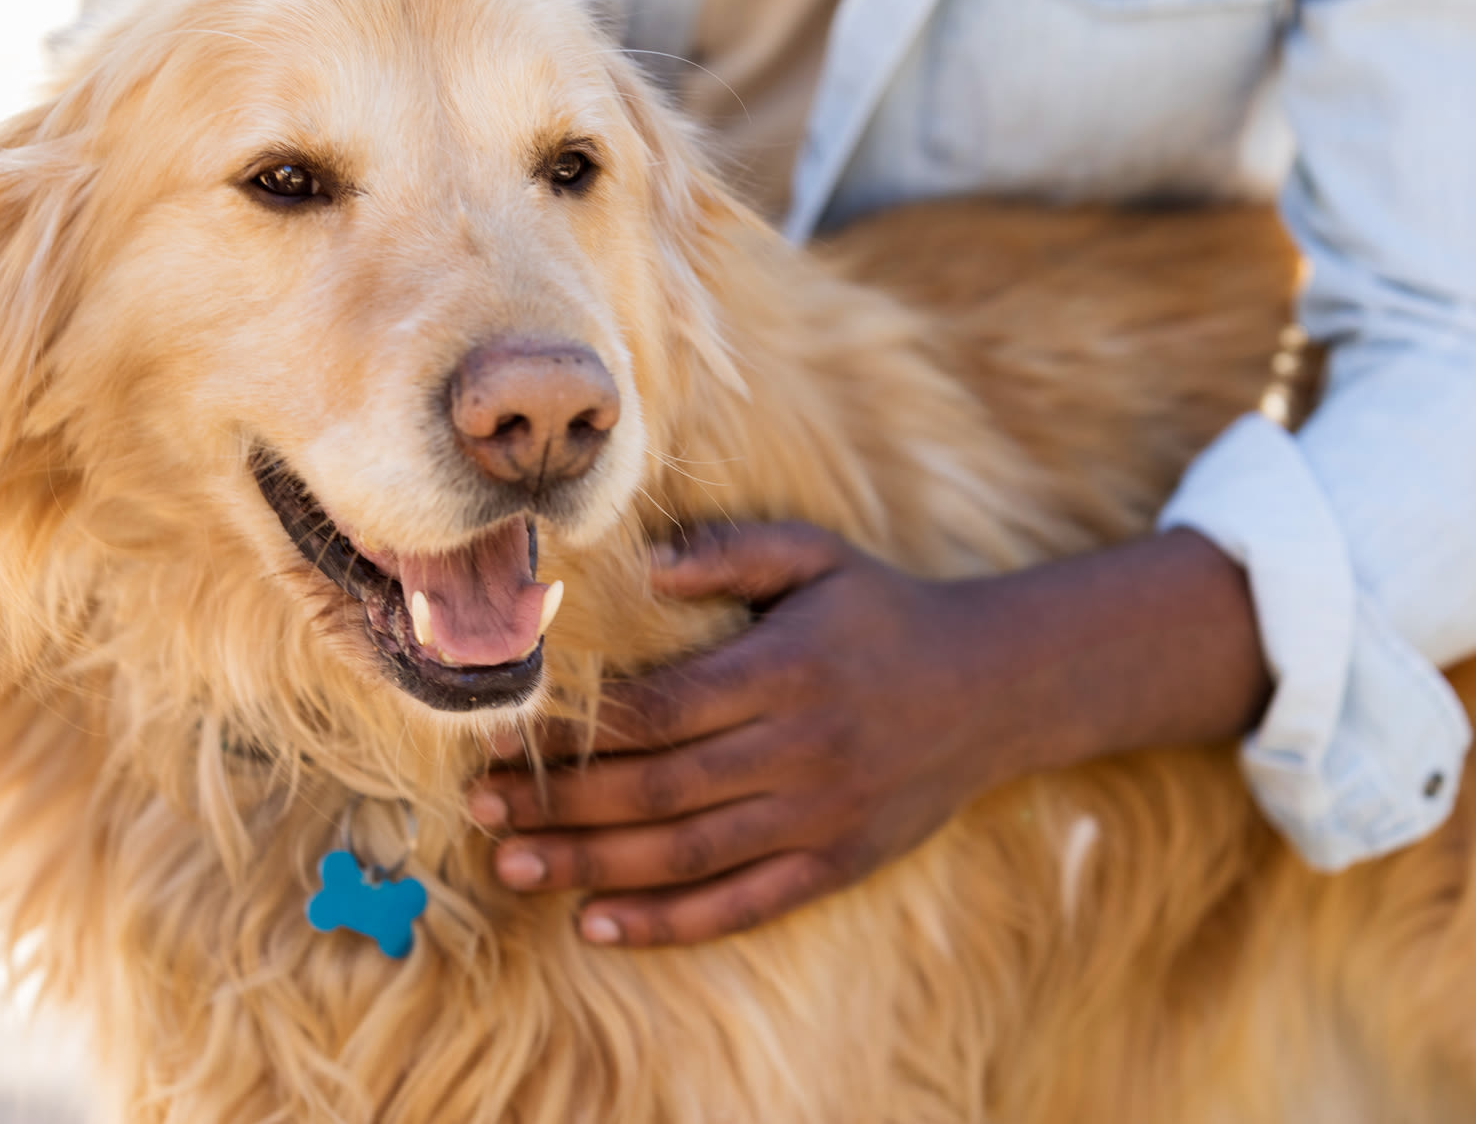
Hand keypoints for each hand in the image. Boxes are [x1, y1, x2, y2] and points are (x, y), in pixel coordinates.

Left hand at [468, 523, 1267, 946]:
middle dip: (559, 806)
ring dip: (590, 867)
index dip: (575, 732)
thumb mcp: (814, 555)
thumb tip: (640, 568)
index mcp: (783, 670)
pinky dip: (666, 923)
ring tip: (513, 867)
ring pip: (685, 856)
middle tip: (480, 811)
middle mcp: (799, 750)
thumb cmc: (882, 610)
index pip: (657, 712)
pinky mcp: (838, 864)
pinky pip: (740, 905)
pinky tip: (598, 923)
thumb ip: (727, 551)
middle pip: (656, 790)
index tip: (506, 737)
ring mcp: (820, 817)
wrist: (995, 685)